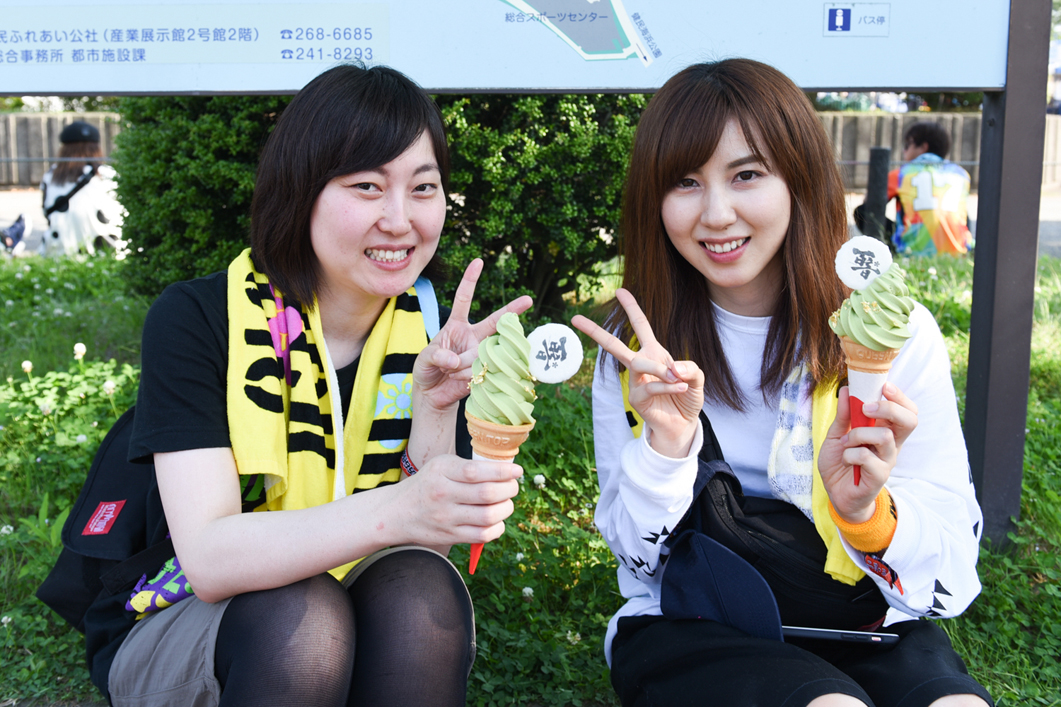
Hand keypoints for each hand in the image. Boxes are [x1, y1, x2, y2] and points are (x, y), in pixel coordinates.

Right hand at [393, 454, 522, 545]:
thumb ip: (469, 466)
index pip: (477, 471)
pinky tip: (496, 520)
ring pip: (489, 516)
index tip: (517, 470)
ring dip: (506, 508)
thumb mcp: (441, 465)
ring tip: (506, 503)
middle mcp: (443, 494)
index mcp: (442, 471)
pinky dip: (497, 527)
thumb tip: (506, 469)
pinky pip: (482, 535)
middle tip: (512, 486)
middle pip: (487, 494)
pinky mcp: (450, 536)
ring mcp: (446, 518)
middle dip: (509, 489)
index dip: (503, 471)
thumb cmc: (427, 484)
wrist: (397, 512)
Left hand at [413, 258, 532, 411]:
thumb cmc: (426, 370)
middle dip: (512, 310)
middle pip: (495, 320)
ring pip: (483, 353)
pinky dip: (468, 378)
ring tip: (450, 373)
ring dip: (464, 364)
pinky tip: (460, 381)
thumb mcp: (424, 359)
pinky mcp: (486, 372)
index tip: (479, 261)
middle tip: (528, 300)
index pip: (464, 299)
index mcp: (456, 326)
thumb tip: (455, 361)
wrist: (432, 395)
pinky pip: (483, 371)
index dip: (470, 280)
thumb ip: (437, 355)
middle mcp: (473, 337)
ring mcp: (482, 354)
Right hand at [572, 288, 703, 457]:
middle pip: (614, 344)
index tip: (620, 291)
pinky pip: (651, 386)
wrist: (684, 424)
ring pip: (639, 363)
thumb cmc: (687, 397)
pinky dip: (667, 386)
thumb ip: (690, 368)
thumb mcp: (696, 378)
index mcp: (654, 352)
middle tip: (576, 318)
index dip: (632, 308)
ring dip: (658, 369)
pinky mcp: (636, 398)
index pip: (641, 326)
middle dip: (595, 331)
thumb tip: (672, 368)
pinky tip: (679, 389)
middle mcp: (641, 364)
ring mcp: (636, 381)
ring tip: (676, 379)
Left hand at [818, 384, 917, 521]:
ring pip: (885, 436)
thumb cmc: (840, 462)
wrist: (834, 492)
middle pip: (910, 420)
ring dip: (859, 434)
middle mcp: (891, 444)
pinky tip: (846, 460)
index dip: (900, 396)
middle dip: (889, 408)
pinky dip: (850, 454)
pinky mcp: (879, 476)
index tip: (883, 386)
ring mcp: (887, 460)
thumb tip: (847, 390)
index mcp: (885, 430)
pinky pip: (867, 457)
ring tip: (847, 442)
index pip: (907, 410)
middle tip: (866, 409)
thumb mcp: (837, 434)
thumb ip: (844, 415)